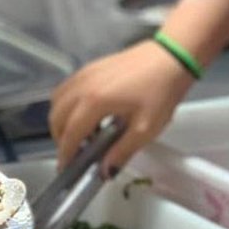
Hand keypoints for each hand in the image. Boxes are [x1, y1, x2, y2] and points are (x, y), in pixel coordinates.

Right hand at [50, 40, 196, 174]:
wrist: (172, 56)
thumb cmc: (161, 92)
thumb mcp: (145, 129)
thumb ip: (122, 152)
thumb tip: (105, 172)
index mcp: (95, 102)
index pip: (70, 133)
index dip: (65, 153)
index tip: (66, 168)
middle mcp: (83, 85)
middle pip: (56, 116)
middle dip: (60, 137)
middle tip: (75, 152)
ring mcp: (85, 72)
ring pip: (58, 99)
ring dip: (62, 119)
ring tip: (81, 133)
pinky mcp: (91, 66)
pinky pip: (67, 87)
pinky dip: (67, 103)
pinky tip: (88, 113)